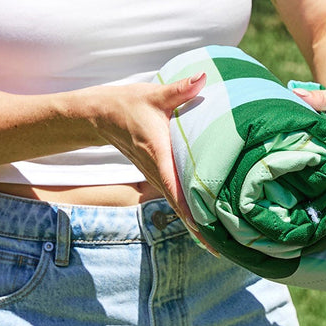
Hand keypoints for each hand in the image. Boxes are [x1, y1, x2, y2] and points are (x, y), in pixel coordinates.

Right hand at [89, 72, 220, 253]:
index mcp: (158, 154)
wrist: (99, 115)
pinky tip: (205, 223)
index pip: (176, 188)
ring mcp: (155, 175)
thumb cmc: (128, 104)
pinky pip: (175, 198)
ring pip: (178, 206)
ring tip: (222, 243)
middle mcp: (156, 171)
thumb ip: (180, 89)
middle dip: (201, 229)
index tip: (208, 230)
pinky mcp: (157, 174)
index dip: (192, 211)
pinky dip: (190, 212)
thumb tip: (203, 77)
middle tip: (226, 249)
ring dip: (197, 224)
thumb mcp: (153, 95)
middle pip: (180, 207)